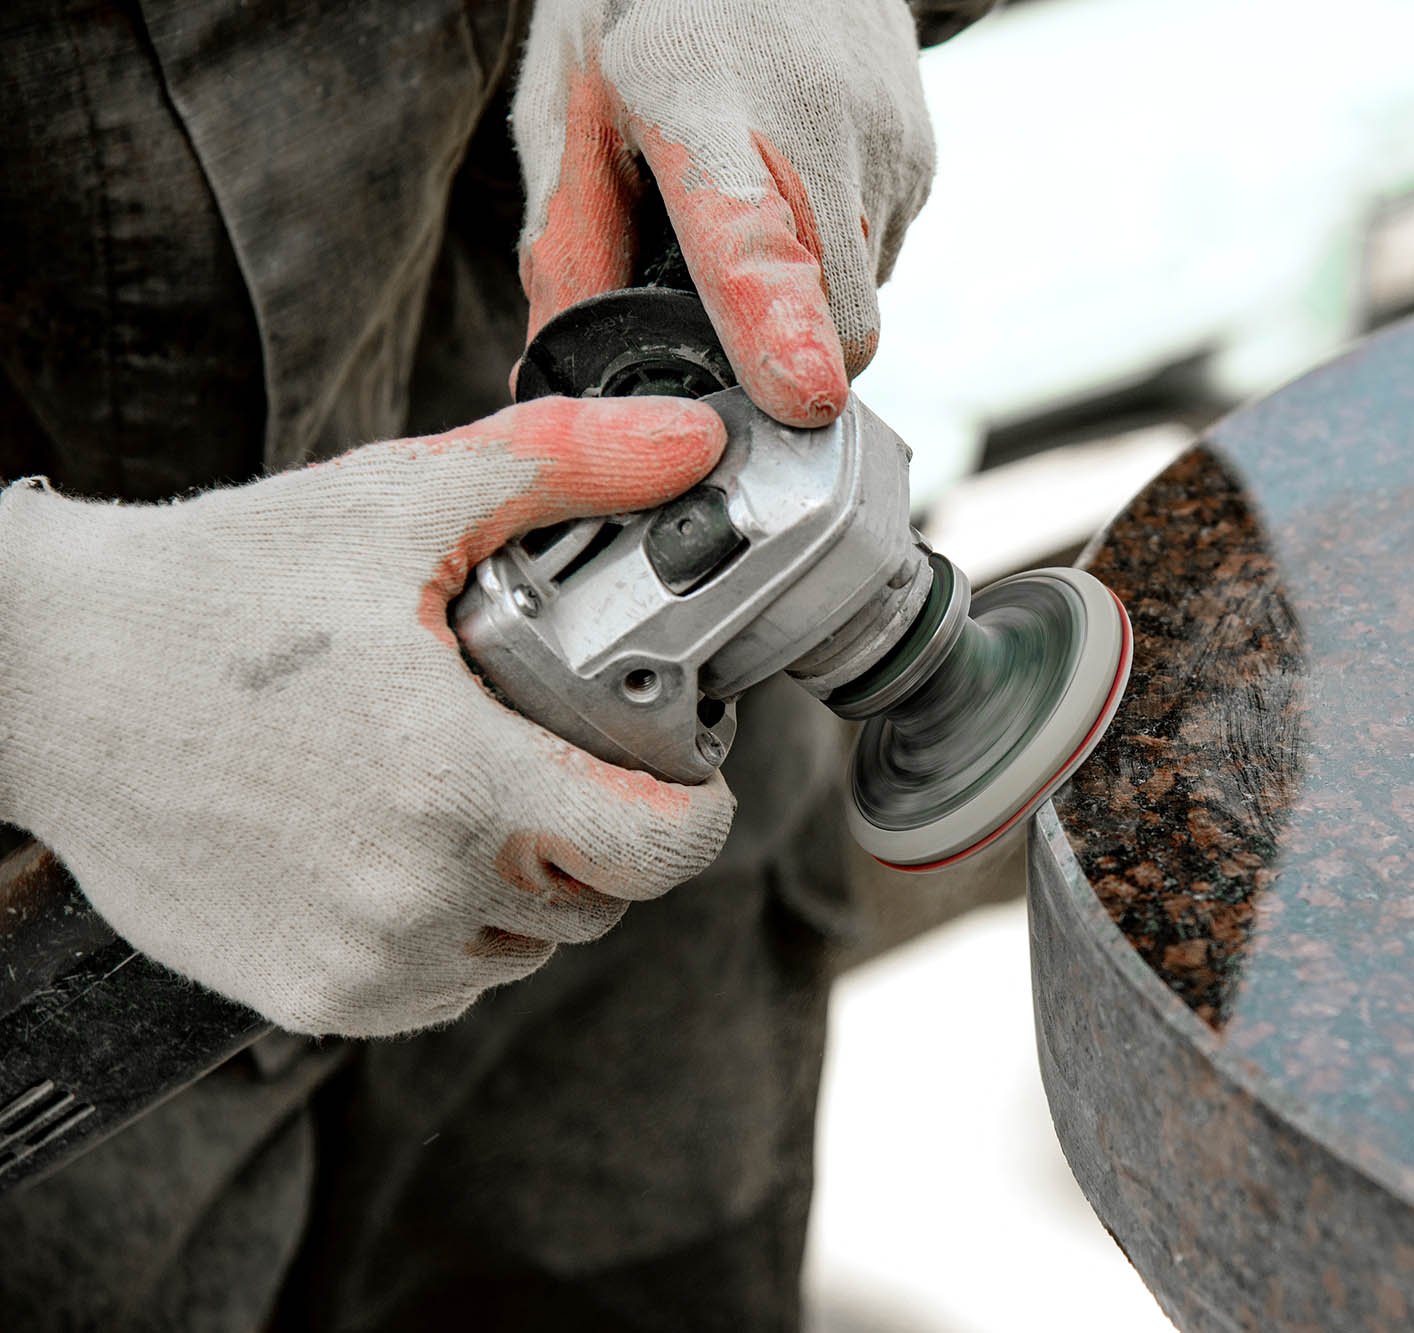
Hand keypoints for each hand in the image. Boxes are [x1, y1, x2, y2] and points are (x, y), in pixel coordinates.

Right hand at [0, 398, 733, 1036]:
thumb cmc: (214, 591)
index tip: (680, 770)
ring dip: (527, 884)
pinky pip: (443, 985)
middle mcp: (415, 892)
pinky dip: (451, 928)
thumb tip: (692, 440)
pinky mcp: (307, 997)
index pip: (662, 851)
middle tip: (551, 750)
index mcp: (456, 781)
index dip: (693, 809)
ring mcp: (360, 959)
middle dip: (604, 829)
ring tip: (466, 791)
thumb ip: (565, 466)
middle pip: (601, 899)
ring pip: (524, 946)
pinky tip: (403, 845)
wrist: (39, 679)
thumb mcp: (399, 501)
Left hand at [513, 0, 934, 426]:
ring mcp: (883, 137)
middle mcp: (812, 117)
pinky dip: (835, 259)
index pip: (748, 233)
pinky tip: (793, 188)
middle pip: (835, 317)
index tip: (803, 394)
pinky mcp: (922, 153)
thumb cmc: (642, 21)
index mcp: (694, 99)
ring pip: (863, 304)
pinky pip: (882, 262)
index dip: (777, 326)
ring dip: (810, 301)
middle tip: (716, 309)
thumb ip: (569, 245)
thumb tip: (553, 378)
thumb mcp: (570, 107)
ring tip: (751, 211)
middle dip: (785, 355)